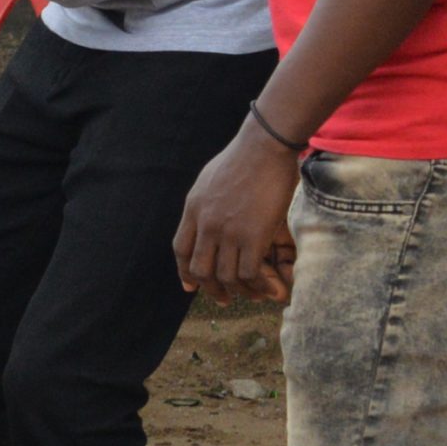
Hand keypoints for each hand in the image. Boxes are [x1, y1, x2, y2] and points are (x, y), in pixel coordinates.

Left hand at [173, 131, 302, 304]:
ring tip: (250, 295)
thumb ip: (203, 203)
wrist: (264, 147)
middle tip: (223, 298)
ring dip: (238, 291)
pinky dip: (257, 286)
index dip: (184, 271)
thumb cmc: (243, 158)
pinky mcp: (253, 236)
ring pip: (226, 276)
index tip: (190, 285)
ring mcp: (228, 232)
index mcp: (193, 209)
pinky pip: (249, 274)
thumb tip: (203, 218)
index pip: (181, 250)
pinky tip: (266, 289)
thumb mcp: (209, 180)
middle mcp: (206, 224)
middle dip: (211, 289)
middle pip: (201, 269)